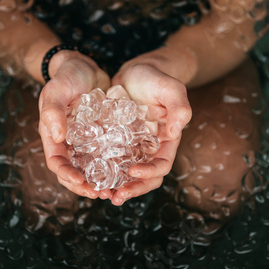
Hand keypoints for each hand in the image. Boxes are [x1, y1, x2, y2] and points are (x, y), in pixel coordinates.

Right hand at [38, 51, 111, 199]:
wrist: (84, 66)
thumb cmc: (66, 76)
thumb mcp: (56, 90)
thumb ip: (53, 111)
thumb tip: (57, 137)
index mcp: (53, 136)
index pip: (57, 163)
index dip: (67, 176)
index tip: (82, 183)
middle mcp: (68, 143)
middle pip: (73, 173)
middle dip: (85, 186)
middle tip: (102, 194)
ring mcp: (85, 142)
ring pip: (90, 169)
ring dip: (100, 181)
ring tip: (114, 191)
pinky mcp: (100, 137)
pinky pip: (105, 156)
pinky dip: (113, 166)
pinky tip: (126, 173)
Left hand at [110, 62, 191, 205]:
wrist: (136, 71)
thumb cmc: (156, 78)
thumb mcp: (171, 88)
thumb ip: (179, 108)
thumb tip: (176, 132)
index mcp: (166, 141)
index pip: (161, 165)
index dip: (150, 173)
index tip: (134, 172)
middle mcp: (150, 149)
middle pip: (144, 178)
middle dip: (132, 189)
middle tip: (116, 196)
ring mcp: (133, 147)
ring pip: (126, 174)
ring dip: (116, 186)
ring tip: (102, 194)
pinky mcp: (116, 142)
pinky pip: (110, 161)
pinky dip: (103, 171)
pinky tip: (89, 176)